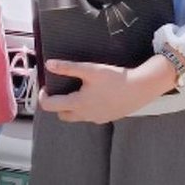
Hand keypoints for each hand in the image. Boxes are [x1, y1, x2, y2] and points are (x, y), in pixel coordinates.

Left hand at [36, 55, 176, 123]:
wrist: (141, 88)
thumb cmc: (115, 78)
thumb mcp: (89, 70)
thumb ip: (67, 68)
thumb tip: (48, 65)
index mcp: (77, 104)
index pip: (50, 106)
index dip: (43, 96)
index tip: (46, 86)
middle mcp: (85, 115)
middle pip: (62, 114)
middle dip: (57, 104)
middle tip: (61, 89)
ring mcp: (97, 119)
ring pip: (76, 117)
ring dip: (72, 107)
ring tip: (79, 90)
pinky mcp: (107, 118)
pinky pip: (90, 116)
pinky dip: (86, 108)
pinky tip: (95, 95)